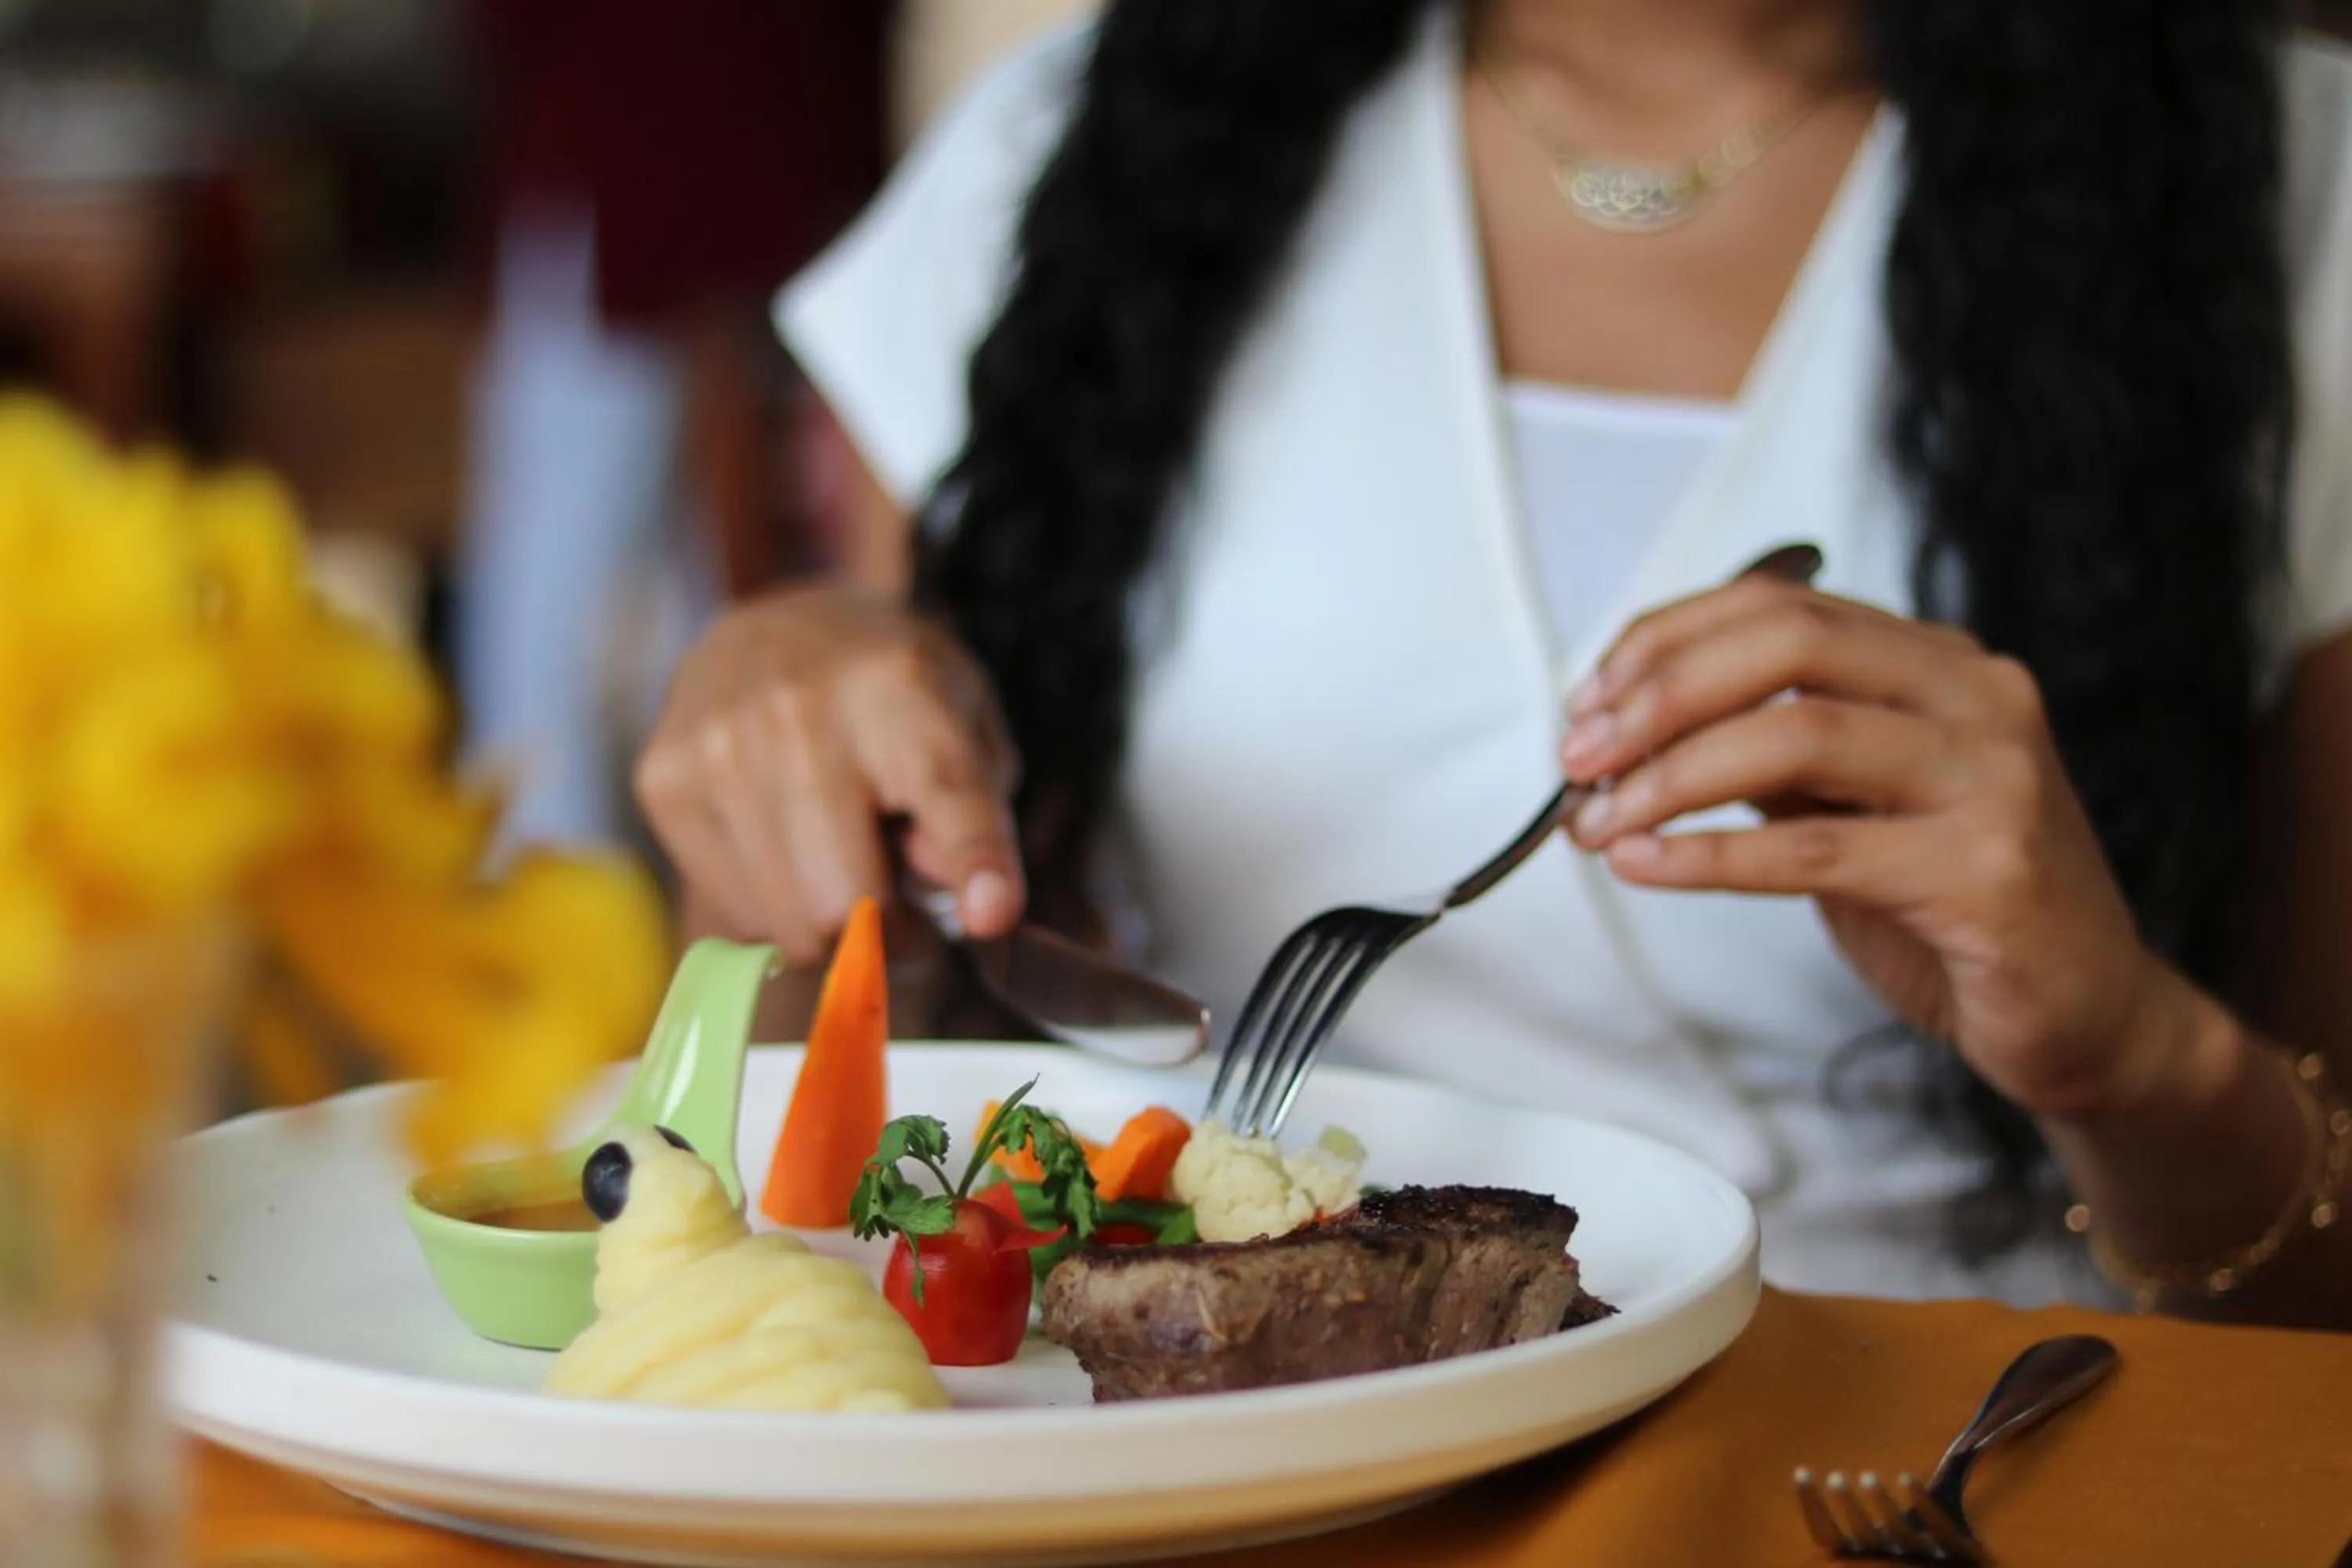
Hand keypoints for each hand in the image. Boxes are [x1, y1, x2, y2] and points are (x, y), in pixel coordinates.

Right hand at [634, 587, 1021, 963]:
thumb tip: (967, 903)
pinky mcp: (662, 783)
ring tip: (841, 862)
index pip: (944, 790)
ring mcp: (716, 749)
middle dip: (892, 937)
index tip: (993, 915)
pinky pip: (738, 917)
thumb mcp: (966, 724)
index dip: (974, 860)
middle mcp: (798, 713)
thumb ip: (978, 816)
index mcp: (900, 687)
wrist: (772, 625)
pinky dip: (776, 910)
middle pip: (846, 902)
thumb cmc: (888, 691)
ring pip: (789, 927)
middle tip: (906, 914)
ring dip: (832, 929)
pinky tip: (788, 852)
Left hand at [1558, 575, 2203, 1118]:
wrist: (2091, 1015)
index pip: (1780, 607)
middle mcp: (1977, 699)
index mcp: (1939, 664)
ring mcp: (1993, 780)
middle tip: (1579, 754)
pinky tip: (1646, 866)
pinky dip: (1710, 855)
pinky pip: (1814, 849)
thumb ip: (1769, 754)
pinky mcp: (1986, 873)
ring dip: (1669, 778)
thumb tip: (1629, 731)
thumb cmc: (1957, 907)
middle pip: (1787, 644)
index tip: (1587, 699)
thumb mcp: (1852, 807)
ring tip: (1597, 821)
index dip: (1666, 642)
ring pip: (1795, 735)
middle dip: (1660, 693)